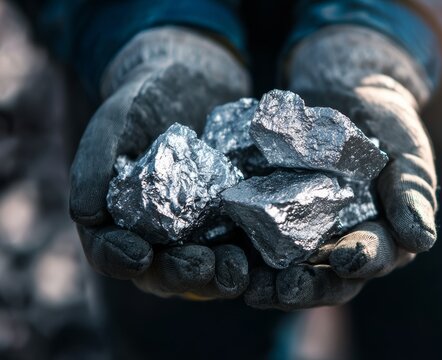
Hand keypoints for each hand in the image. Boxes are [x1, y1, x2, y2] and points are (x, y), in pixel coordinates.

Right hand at [70, 26, 250, 298]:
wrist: (195, 80)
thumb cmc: (145, 100)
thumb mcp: (116, 120)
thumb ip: (95, 160)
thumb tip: (88, 214)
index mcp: (121, 221)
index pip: (111, 253)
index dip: (121, 258)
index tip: (140, 254)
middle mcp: (162, 237)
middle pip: (166, 272)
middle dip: (183, 274)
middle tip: (202, 264)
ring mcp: (203, 234)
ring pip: (209, 270)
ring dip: (224, 276)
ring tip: (239, 268)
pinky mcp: (239, 224)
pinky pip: (248, 249)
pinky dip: (259, 259)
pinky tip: (274, 256)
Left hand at [244, 25, 437, 309]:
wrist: (347, 95)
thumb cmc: (388, 126)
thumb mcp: (407, 155)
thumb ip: (413, 194)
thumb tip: (421, 241)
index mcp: (382, 237)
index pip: (374, 258)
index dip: (362, 262)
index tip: (347, 258)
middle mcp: (342, 245)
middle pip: (326, 279)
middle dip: (305, 287)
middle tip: (283, 288)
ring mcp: (307, 236)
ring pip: (288, 270)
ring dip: (267, 281)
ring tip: (246, 282)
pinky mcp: (274, 219)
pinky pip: (258, 241)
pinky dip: (243, 249)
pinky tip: (225, 250)